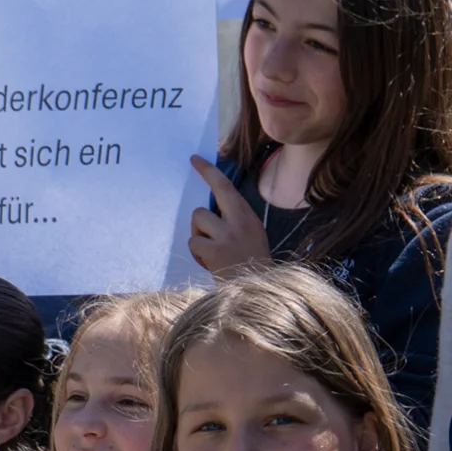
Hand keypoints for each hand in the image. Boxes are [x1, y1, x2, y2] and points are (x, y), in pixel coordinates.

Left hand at [186, 157, 272, 274]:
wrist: (257, 291)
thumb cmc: (251, 265)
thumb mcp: (252, 236)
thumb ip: (235, 220)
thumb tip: (211, 207)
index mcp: (249, 217)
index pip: (227, 187)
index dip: (209, 171)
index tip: (195, 160)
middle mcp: (240, 222)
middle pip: (214, 194)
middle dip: (204, 187)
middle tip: (194, 170)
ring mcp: (227, 235)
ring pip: (198, 218)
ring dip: (199, 233)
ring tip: (209, 249)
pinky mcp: (215, 251)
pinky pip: (194, 242)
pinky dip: (197, 253)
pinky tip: (208, 262)